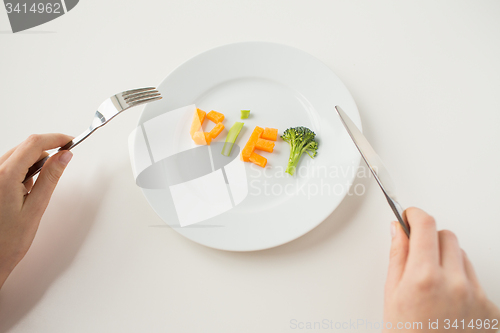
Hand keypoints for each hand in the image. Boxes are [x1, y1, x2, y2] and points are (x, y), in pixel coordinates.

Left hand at [0, 134, 72, 289]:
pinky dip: (22, 171)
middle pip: (24, 147)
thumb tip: (64, 157)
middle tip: (64, 158)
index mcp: (4, 176)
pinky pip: (8, 167)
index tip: (69, 141)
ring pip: (16, 155)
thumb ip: (51, 178)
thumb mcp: (37, 208)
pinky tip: (25, 190)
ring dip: (33, 162)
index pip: (34, 144)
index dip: (55, 138)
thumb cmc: (7, 241)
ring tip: (38, 187)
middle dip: (46, 150)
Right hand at [384, 207, 499, 331]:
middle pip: (447, 236)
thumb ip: (397, 257)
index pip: (425, 225)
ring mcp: (478, 296)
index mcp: (424, 278)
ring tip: (433, 285)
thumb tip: (397, 231)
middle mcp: (455, 283)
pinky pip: (477, 280)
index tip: (409, 216)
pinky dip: (463, 283)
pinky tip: (449, 302)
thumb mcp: (392, 296)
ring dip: (448, 261)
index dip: (415, 215)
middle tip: (418, 252)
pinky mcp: (491, 309)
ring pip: (462, 257)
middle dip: (430, 238)